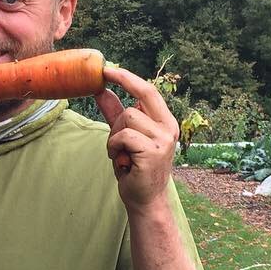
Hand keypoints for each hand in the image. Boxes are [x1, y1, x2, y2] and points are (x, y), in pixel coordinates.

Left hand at [96, 67, 177, 210]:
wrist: (144, 200)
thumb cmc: (135, 168)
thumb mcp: (123, 136)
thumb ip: (114, 113)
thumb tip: (101, 91)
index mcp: (165, 121)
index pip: (148, 91)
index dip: (127, 78)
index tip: (107, 68)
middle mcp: (169, 128)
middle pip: (139, 99)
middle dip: (120, 107)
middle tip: (110, 115)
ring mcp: (163, 140)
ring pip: (127, 118)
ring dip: (114, 137)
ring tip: (121, 154)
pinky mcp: (153, 152)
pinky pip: (123, 136)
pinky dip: (114, 147)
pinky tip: (122, 161)